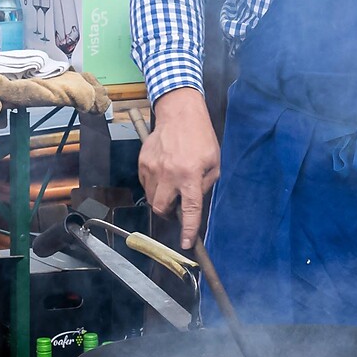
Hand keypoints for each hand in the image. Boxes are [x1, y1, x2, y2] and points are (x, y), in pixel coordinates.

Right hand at [139, 87, 221, 250]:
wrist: (179, 114)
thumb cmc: (200, 137)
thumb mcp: (214, 162)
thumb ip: (206, 185)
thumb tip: (194, 202)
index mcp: (191, 176)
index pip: (189, 210)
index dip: (187, 230)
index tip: (185, 243)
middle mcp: (170, 174)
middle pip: (162, 209)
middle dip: (168, 215)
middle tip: (176, 209)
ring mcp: (153, 169)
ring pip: (151, 198)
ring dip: (161, 199)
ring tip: (171, 186)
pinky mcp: (143, 162)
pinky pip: (146, 184)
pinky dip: (154, 186)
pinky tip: (163, 174)